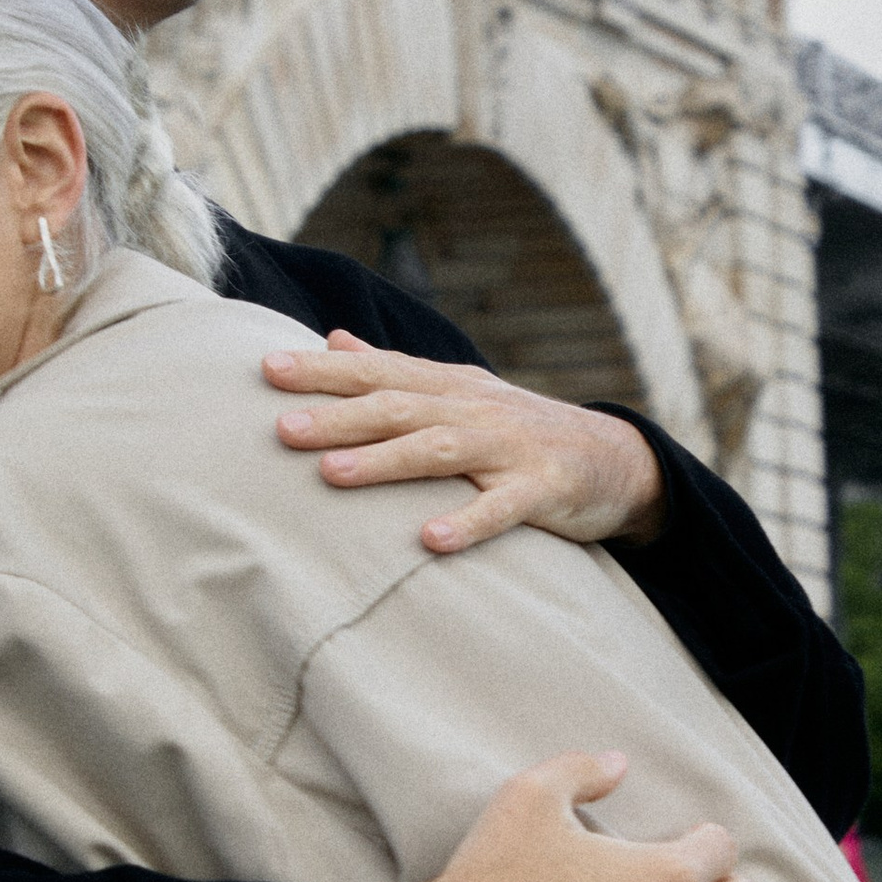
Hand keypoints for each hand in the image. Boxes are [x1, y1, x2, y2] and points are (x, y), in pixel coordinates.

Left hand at [265, 332, 668, 554]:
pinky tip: (431, 540)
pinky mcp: (543, 490)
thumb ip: (398, 371)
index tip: (265, 369)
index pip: (377, 372)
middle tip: (280, 427)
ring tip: (332, 474)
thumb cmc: (519, 431)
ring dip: (385, 461)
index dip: (322, 370)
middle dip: (338, 415)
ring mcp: (509, 449)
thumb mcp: (461, 392)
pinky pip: (503, 509)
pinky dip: (468, 522)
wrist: (615, 459)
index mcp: (449, 388)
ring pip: (440, 450)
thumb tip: (335, 341)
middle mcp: (473, 410)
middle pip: (398, 407)